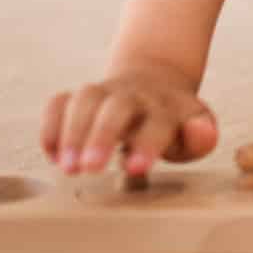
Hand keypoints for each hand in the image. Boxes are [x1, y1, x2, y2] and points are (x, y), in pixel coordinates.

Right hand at [40, 64, 218, 177]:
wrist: (155, 83)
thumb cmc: (176, 121)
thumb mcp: (196, 130)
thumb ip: (201, 137)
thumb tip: (201, 132)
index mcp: (167, 106)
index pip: (159, 121)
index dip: (148, 143)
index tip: (136, 168)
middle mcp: (134, 96)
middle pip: (117, 106)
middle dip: (102, 134)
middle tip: (89, 170)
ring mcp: (105, 93)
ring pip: (85, 99)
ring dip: (73, 132)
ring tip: (67, 167)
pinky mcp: (79, 98)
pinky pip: (59, 102)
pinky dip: (51, 126)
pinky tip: (52, 154)